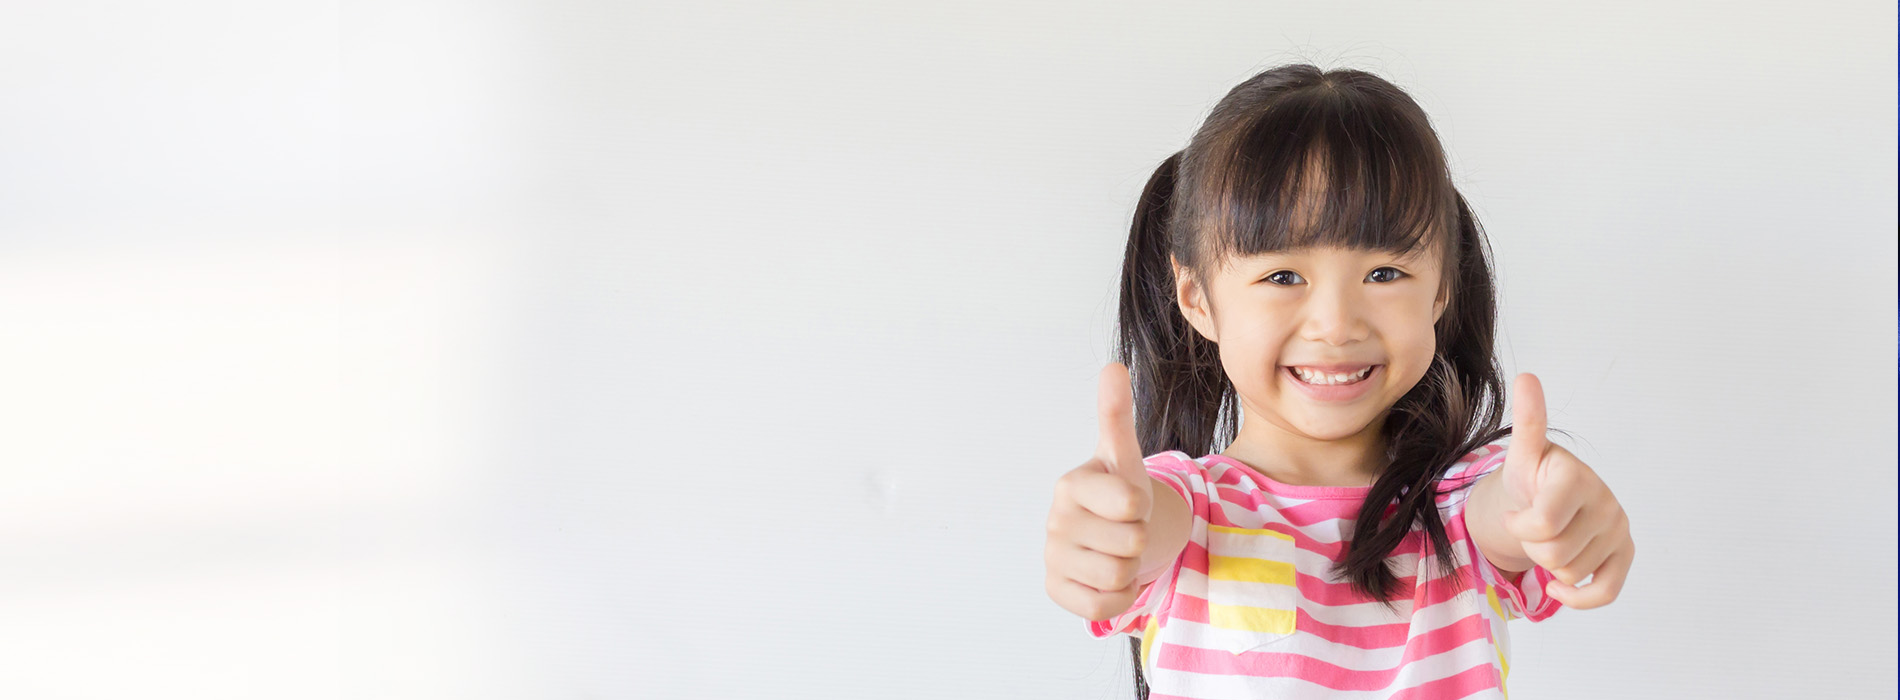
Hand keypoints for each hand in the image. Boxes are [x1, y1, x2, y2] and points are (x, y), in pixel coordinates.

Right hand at [1044, 362, 1156, 621]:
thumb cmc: (1118, 492)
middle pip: (1130, 545)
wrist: (1109, 532)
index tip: (1129, 501)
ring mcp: (1053, 557)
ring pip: (1119, 576)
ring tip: (1117, 549)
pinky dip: (1117, 596)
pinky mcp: (1055, 590)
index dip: (1143, 507)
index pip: (1132, 504)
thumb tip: (1113, 366)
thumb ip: (1117, 414)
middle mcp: (1055, 521)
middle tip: (1125, 528)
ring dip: (1130, 568)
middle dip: (1138, 540)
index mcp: (1071, 485)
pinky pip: (1102, 607)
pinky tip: (1109, 576)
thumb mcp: (1124, 455)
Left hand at [1499, 372, 1635, 608]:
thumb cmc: (1532, 478)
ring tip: (1551, 535)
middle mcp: (1606, 501)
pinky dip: (1577, 597)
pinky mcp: (1625, 553)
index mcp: (1577, 477)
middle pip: (1553, 554)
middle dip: (1533, 546)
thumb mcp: (1523, 453)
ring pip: (1570, 573)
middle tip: (1534, 525)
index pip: (1540, 527)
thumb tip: (1526, 377)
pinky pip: (1604, 592)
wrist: (1546, 496)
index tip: (1517, 512)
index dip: (1519, 527)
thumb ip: (1527, 421)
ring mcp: (1618, 529)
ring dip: (1550, 564)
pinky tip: (1559, 583)